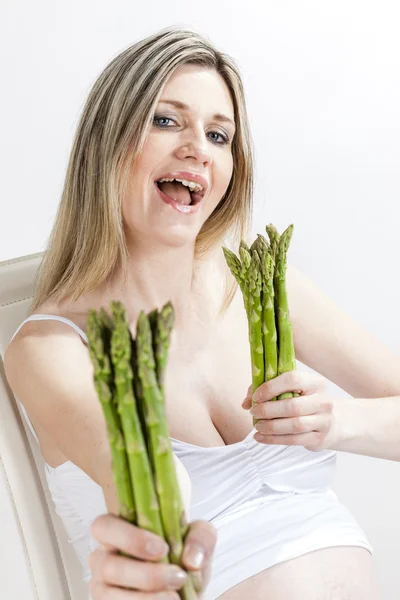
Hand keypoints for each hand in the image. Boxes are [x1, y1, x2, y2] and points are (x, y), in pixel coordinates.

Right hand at [89, 515, 216, 598]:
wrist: (184, 587)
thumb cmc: (182, 558)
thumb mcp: (198, 539)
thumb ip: (200, 537)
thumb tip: (192, 559)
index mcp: (118, 530)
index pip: (104, 526)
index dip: (129, 538)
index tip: (162, 549)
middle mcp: (104, 559)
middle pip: (107, 565)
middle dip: (145, 575)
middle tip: (177, 577)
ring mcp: (103, 588)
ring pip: (110, 595)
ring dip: (146, 598)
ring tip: (175, 598)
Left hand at [242, 370, 340, 451]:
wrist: (328, 425)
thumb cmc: (302, 403)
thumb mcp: (288, 391)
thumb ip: (264, 391)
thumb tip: (245, 403)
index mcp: (315, 383)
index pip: (293, 379)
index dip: (271, 387)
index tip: (256, 397)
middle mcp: (323, 401)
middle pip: (293, 406)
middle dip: (268, 410)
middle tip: (254, 412)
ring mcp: (324, 421)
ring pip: (294, 425)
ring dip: (271, 427)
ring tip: (257, 426)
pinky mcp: (320, 438)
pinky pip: (294, 440)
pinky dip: (274, 440)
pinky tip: (261, 438)